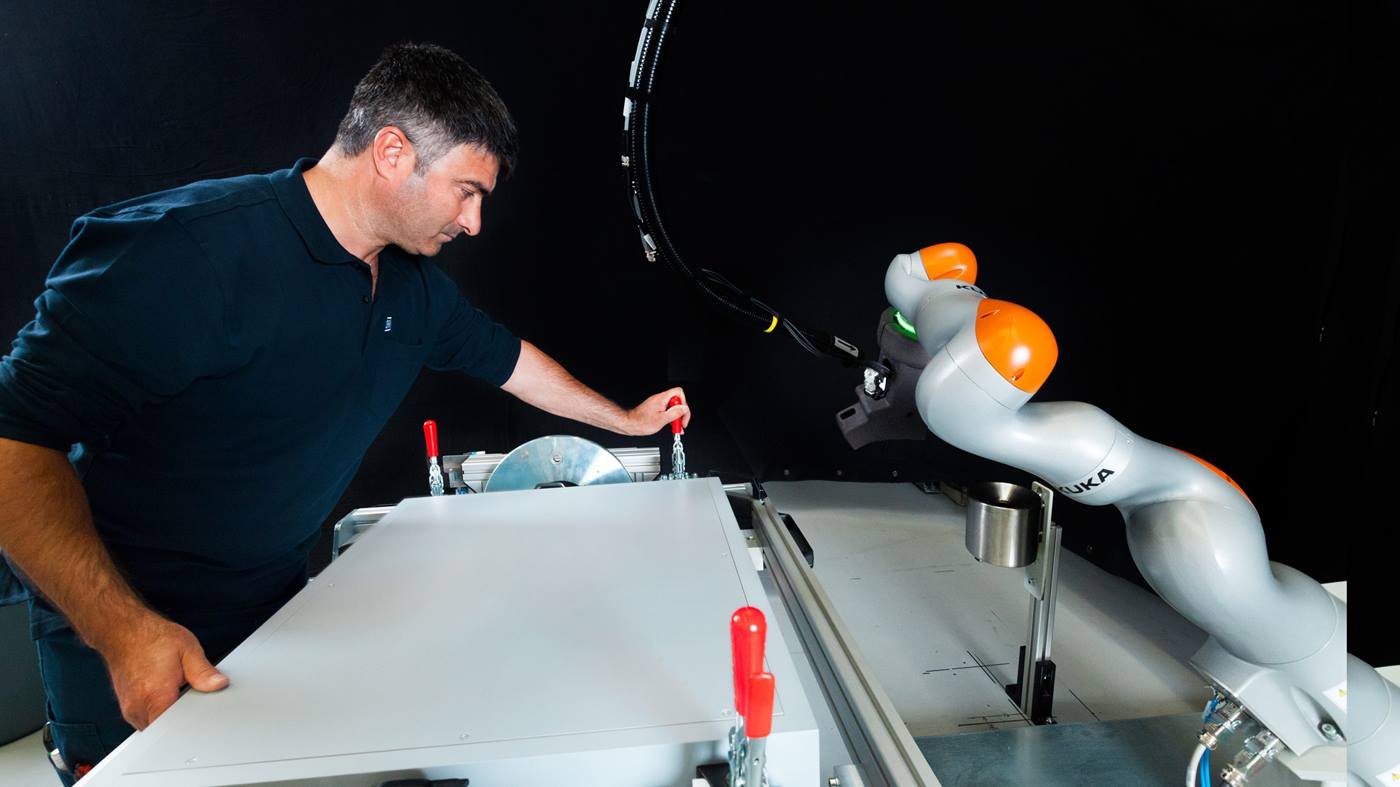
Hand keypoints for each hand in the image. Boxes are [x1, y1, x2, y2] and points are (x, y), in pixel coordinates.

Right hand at [99, 612, 228, 729]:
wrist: (124, 631)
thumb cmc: (151, 638)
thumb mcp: (187, 649)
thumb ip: (204, 672)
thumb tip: (219, 684)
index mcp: (155, 695)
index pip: (174, 729)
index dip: (191, 727)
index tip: (201, 722)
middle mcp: (139, 707)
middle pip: (164, 731)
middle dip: (181, 722)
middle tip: (191, 704)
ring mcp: (130, 710)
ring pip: (154, 728)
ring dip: (168, 718)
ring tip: (176, 696)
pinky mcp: (127, 708)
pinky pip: (146, 721)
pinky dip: (158, 714)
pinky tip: (166, 698)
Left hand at [622, 387, 690, 435]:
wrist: (630, 424)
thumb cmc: (641, 422)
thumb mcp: (661, 419)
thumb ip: (675, 413)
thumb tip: (684, 408)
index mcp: (662, 398)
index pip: (679, 392)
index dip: (684, 403)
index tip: (683, 414)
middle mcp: (660, 399)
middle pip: (677, 401)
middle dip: (681, 413)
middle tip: (680, 423)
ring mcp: (658, 403)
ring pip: (673, 407)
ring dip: (676, 417)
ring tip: (676, 427)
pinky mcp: (656, 409)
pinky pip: (667, 411)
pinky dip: (671, 418)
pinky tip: (671, 426)